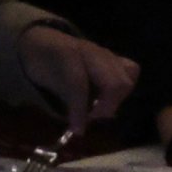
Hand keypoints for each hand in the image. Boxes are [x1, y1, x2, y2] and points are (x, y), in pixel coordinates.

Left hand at [18, 25, 140, 137]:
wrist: (40, 42)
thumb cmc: (42, 64)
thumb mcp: (44, 80)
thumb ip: (66, 98)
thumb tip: (81, 127)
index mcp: (66, 53)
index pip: (79, 84)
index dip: (79, 110)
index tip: (78, 130)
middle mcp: (90, 50)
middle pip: (114, 82)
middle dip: (107, 105)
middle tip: (93, 116)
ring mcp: (105, 52)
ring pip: (126, 78)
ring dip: (116, 98)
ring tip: (100, 106)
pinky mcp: (115, 57)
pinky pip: (131, 71)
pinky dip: (124, 88)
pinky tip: (110, 96)